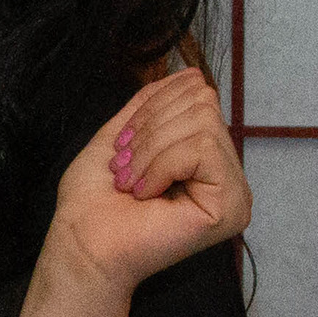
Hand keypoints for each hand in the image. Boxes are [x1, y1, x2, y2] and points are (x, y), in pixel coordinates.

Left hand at [41, 68, 249, 300]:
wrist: (83, 243)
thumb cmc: (94, 200)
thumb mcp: (122, 133)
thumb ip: (156, 103)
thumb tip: (190, 73)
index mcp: (206, 156)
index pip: (199, 93)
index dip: (154, 108)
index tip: (123, 147)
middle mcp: (227, 173)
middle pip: (204, 102)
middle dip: (151, 129)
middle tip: (125, 169)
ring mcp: (235, 192)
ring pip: (203, 123)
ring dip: (152, 151)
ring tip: (132, 184)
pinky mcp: (232, 207)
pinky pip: (203, 149)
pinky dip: (163, 166)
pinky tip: (147, 194)